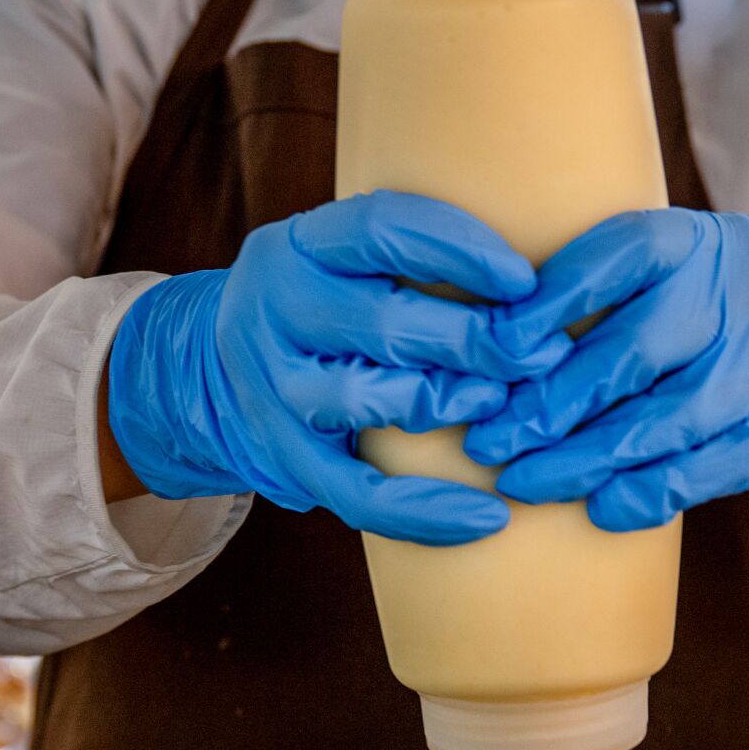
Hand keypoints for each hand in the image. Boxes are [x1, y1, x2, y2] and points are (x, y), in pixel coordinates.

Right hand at [107, 191, 568, 543]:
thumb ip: (410, 254)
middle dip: (476, 340)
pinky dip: (425, 512)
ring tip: (506, 407)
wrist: (206, 365)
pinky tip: (488, 519)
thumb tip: (533, 283)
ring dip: (447, 404)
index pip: (384, 230)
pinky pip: (359, 492)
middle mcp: (277, 311)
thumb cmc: (320, 302)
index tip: (526, 279)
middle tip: (542, 354)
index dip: (461, 251)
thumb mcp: (341, 255)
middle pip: (384, 323)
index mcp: (301, 247)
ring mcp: (274, 389)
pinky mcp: (284, 458)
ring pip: (367, 401)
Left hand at [464, 210, 748, 530]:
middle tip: (488, 439)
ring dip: (584, 461)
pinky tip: (599, 509)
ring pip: (661, 423)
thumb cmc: (720, 303)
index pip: (613, 262)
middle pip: (629, 354)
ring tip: (522, 483)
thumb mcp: (676, 262)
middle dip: (548, 405)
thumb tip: (490, 339)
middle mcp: (730, 298)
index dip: (546, 307)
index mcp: (693, 243)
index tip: (488, 350)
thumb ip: (602, 287)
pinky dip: (648, 494)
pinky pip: (703, 471)